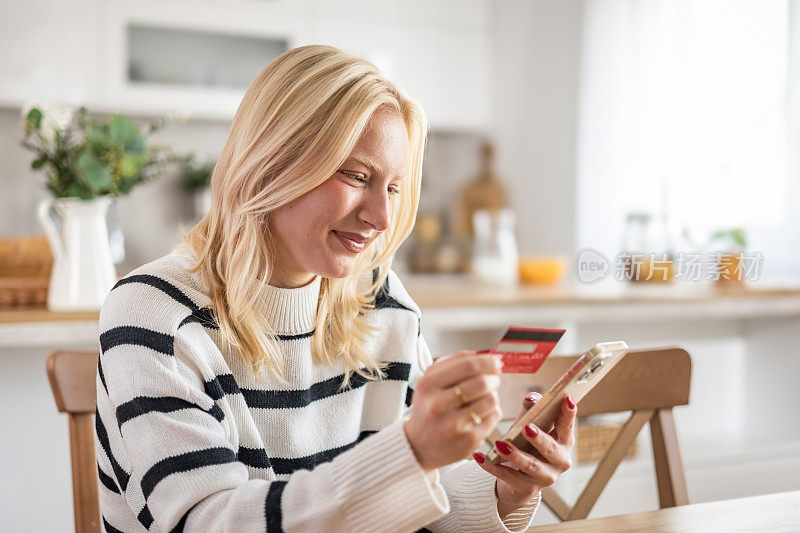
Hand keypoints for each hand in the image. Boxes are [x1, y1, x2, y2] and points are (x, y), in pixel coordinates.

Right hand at [404, 350, 502, 471]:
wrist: (418, 446)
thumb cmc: (428, 408)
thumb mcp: (430, 382)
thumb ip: (453, 363)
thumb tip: (482, 354)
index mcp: (428, 385)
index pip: (467, 365)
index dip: (487, 361)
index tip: (497, 362)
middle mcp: (438, 405)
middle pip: (481, 382)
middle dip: (494, 378)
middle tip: (494, 379)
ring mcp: (453, 425)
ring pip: (491, 399)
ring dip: (493, 395)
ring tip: (483, 398)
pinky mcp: (468, 440)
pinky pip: (494, 416)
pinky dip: (492, 411)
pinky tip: (481, 414)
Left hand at [472, 393, 575, 515]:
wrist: (516, 481)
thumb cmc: (526, 445)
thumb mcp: (528, 425)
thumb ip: (531, 410)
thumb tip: (530, 399)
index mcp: (563, 441)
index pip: (567, 425)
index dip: (568, 413)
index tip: (566, 398)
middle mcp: (559, 461)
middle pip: (551, 449)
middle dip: (540, 439)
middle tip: (527, 428)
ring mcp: (545, 477)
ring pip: (531, 466)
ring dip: (515, 455)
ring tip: (500, 445)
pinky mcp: (527, 489)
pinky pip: (509, 477)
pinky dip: (493, 467)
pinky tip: (480, 458)